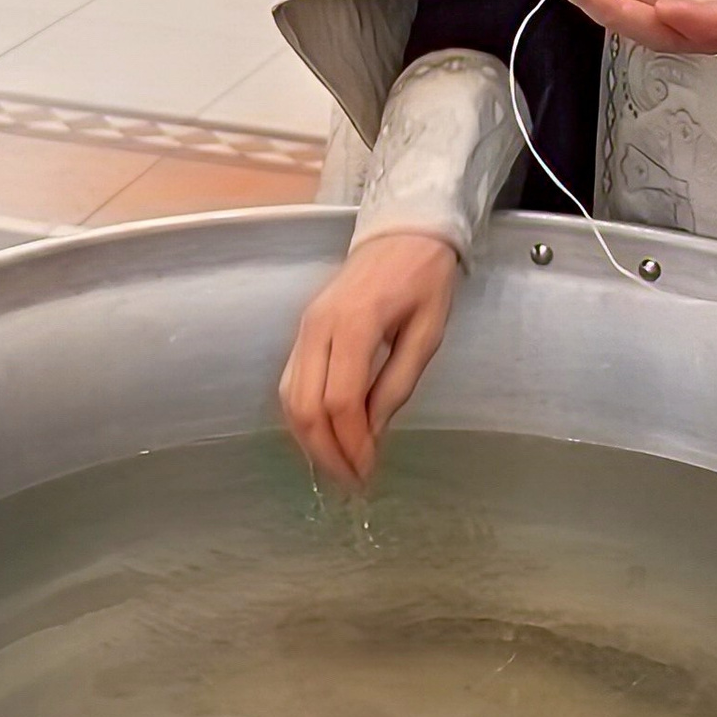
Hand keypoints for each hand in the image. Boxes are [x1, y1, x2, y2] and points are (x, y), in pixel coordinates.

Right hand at [279, 229, 461, 489]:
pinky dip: (303, 418)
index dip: (353, 444)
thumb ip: (397, 384)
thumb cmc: (424, 280)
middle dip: (326, 452)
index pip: (342, 400)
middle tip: (352, 483)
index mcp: (355, 324)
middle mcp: (318, 327)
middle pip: (306, 405)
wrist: (402, 234)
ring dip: (310, 441)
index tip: (369, 472)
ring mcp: (304, 328)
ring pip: (289, 398)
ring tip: (338, 467)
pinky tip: (325, 437)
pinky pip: (290, 383)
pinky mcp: (301, 331)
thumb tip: (374, 433)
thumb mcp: (427, 334)